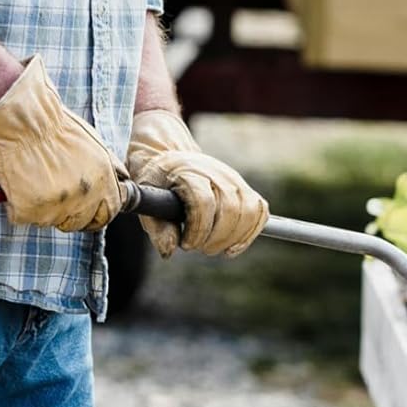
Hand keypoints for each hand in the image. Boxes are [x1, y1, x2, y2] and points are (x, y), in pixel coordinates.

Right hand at [0, 56, 127, 231]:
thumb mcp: (94, 143)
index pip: (107, 214)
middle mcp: (83, 196)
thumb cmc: (55, 127)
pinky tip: (18, 184)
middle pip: (78, 222)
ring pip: (49, 220)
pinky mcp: (29, 209)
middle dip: (67, 213)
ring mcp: (56, 206)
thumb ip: (109, 167)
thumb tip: (123, 180)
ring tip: (33, 180)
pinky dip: (18, 205)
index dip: (95, 214)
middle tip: (52, 193)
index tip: (85, 212)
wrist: (23, 121)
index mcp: (102, 181)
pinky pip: (22, 216)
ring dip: (41, 207)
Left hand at [125, 109, 267, 257]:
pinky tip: (233, 246)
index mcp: (189, 172)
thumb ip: (157, 227)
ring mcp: (233, 179)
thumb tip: (170, 250)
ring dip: (233, 239)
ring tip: (213, 247)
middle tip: (200, 248)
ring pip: (248, 212)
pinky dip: (250, 233)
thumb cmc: (157, 181)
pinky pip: (260, 211)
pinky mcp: (244, 187)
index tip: (186, 244)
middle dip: (216, 238)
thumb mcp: (146, 200)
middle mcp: (216, 172)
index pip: (204, 202)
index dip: (198, 230)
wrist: (170, 156)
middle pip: (230, 210)